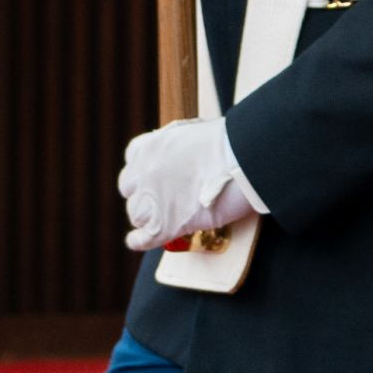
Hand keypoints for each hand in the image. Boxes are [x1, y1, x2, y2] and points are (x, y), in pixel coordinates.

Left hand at [118, 116, 259, 250]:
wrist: (242, 161)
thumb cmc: (229, 143)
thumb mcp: (196, 132)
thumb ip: (182, 145)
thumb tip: (186, 156)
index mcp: (151, 145)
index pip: (133, 157)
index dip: (142, 169)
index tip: (151, 175)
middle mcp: (144, 171)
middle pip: (130, 189)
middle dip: (142, 194)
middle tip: (158, 200)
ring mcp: (152, 199)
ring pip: (136, 215)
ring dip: (147, 218)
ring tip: (161, 220)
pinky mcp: (164, 225)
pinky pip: (142, 238)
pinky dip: (139, 241)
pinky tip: (138, 241)